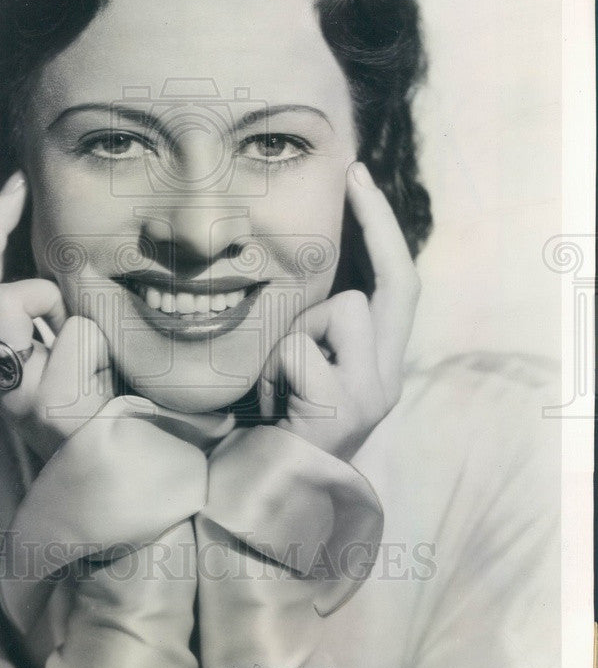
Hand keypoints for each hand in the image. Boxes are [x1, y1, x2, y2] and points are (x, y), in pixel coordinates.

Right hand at [0, 171, 112, 459]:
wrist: (143, 460)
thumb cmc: (116, 394)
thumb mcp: (81, 333)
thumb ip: (57, 298)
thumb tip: (60, 237)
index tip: (17, 181)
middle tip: (20, 190)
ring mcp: (15, 397)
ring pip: (1, 303)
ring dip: (48, 294)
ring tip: (85, 323)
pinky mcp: (49, 410)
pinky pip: (71, 339)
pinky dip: (94, 340)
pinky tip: (108, 368)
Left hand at [260, 160, 420, 460]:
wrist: (268, 494)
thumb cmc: (277, 424)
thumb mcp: (304, 368)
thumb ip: (319, 328)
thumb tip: (309, 264)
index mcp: (379, 362)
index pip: (398, 284)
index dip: (385, 230)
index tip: (360, 179)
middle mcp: (388, 376)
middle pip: (399, 281)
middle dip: (377, 220)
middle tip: (353, 174)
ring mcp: (371, 393)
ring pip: (340, 308)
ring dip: (296, 331)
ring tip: (276, 377)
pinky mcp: (343, 409)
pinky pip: (299, 350)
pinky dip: (272, 369)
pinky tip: (268, 403)